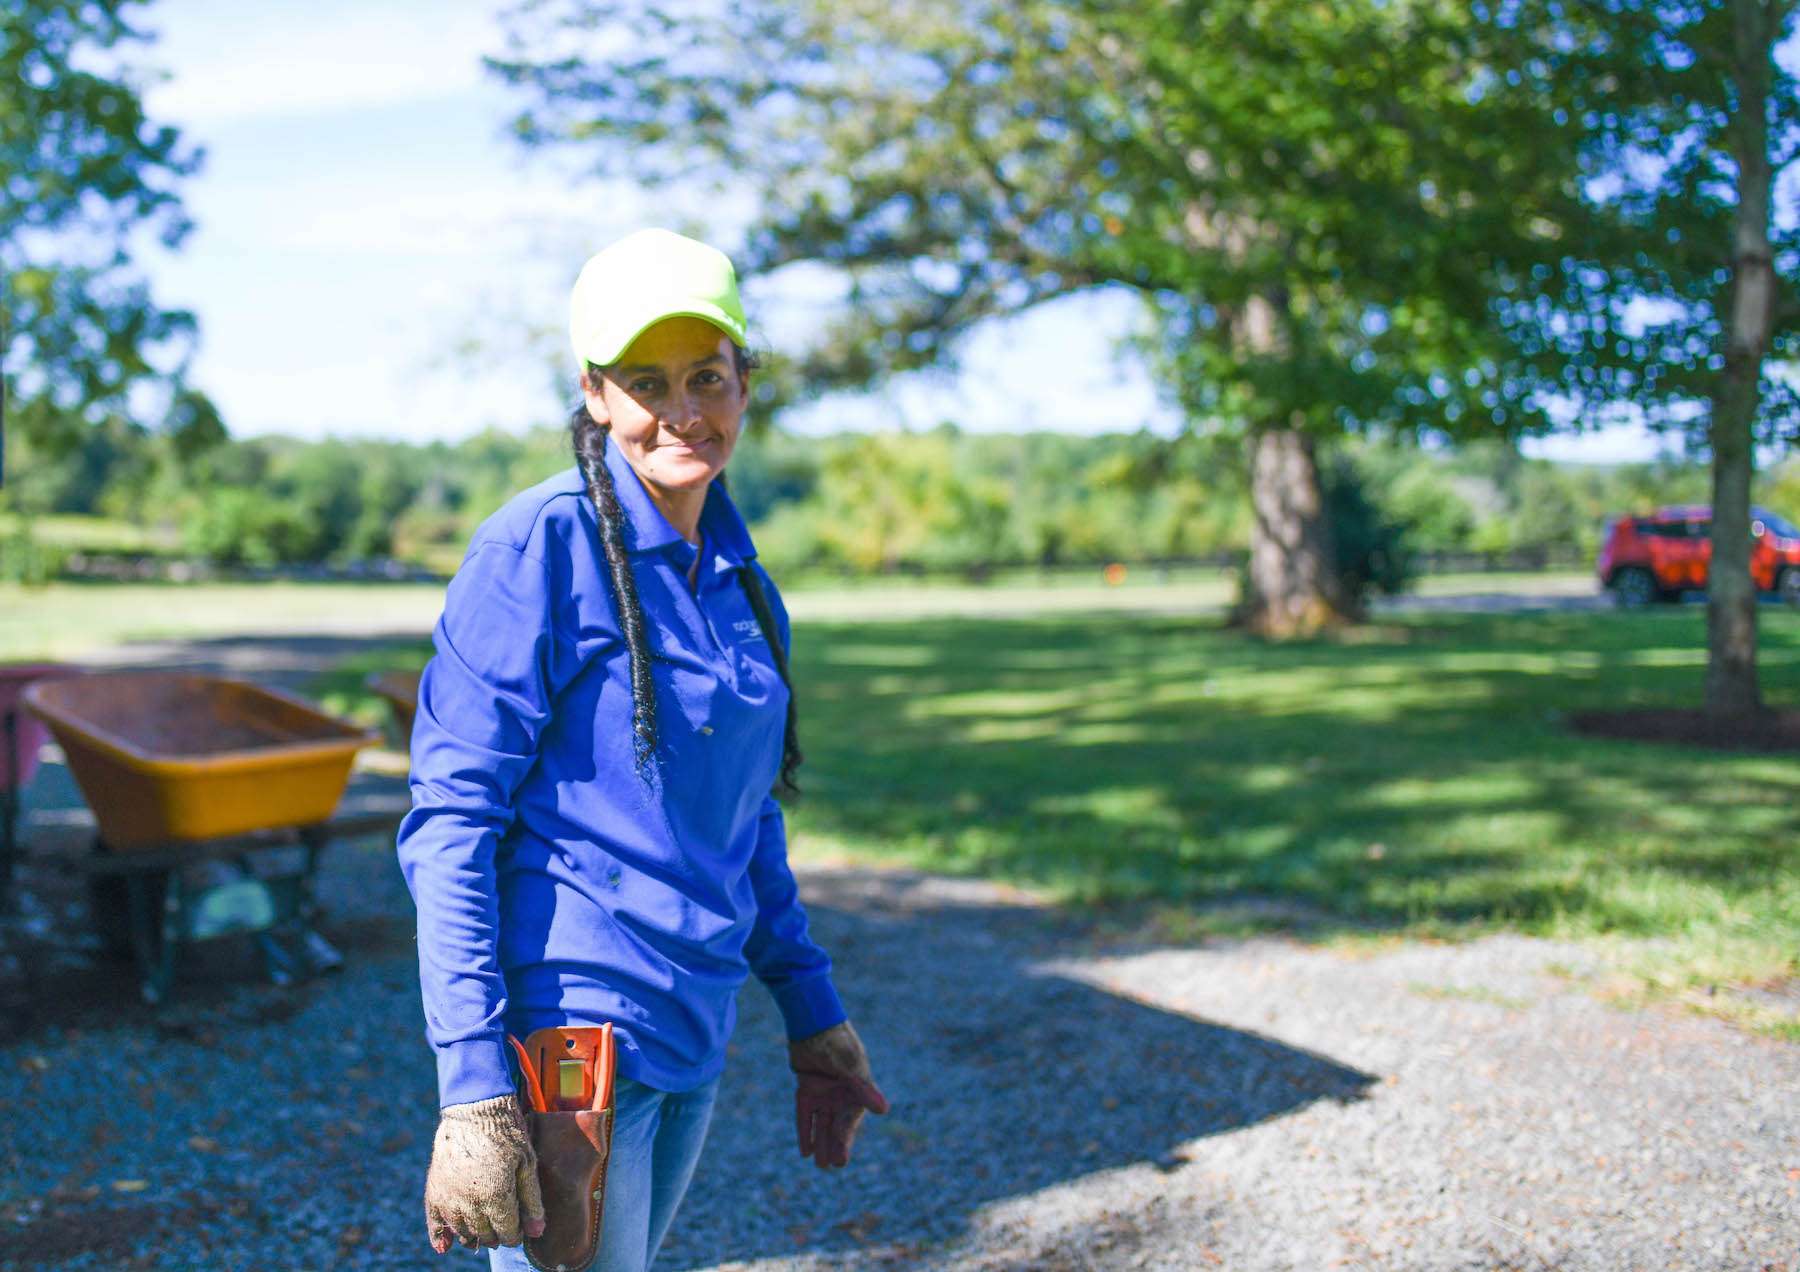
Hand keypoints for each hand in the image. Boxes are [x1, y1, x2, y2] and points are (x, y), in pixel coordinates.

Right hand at [423, 1093, 546, 1253]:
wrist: (474, 1110)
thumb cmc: (507, 1134)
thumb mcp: (527, 1165)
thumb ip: (532, 1201)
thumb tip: (537, 1233)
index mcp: (497, 1196)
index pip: (507, 1233)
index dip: (516, 1233)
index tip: (520, 1228)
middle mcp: (470, 1202)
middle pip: (485, 1235)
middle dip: (497, 1235)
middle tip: (504, 1227)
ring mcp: (449, 1198)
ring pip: (463, 1232)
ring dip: (474, 1235)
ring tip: (484, 1232)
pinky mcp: (434, 1191)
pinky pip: (435, 1223)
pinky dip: (440, 1237)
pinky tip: (446, 1246)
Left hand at [788, 1019, 888, 1168]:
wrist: (813, 1023)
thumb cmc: (837, 1044)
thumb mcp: (851, 1067)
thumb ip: (864, 1090)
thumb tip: (884, 1111)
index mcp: (856, 1091)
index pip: (850, 1121)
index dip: (844, 1140)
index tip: (840, 1160)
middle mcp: (841, 1094)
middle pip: (836, 1125)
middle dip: (833, 1145)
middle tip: (829, 1166)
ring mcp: (824, 1092)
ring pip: (821, 1123)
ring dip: (820, 1141)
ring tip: (819, 1165)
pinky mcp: (807, 1088)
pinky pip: (805, 1114)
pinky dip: (805, 1130)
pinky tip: (804, 1150)